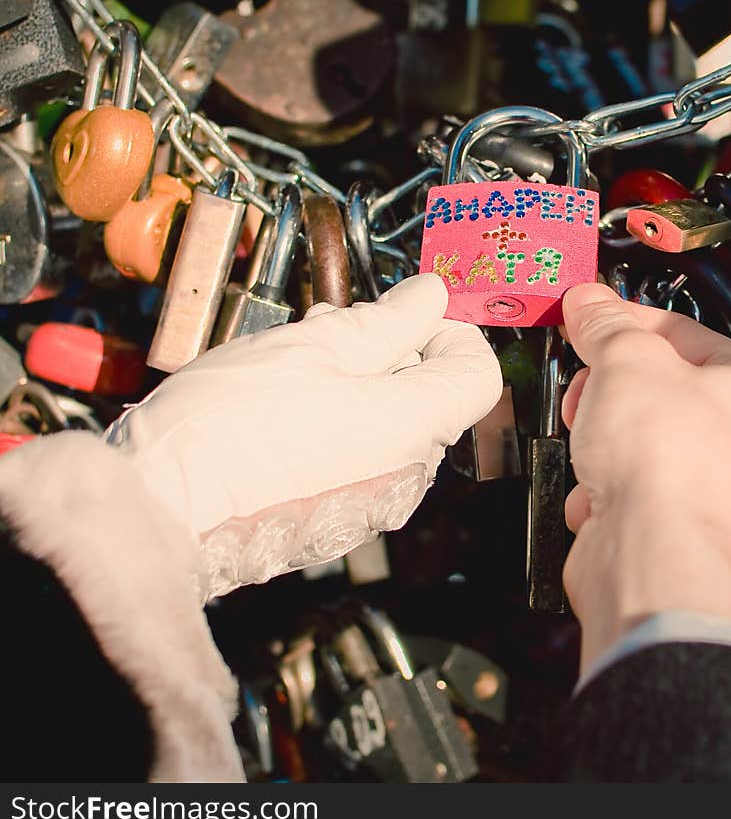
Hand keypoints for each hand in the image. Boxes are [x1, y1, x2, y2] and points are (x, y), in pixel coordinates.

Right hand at [106, 274, 501, 598]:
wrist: (162, 505)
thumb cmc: (230, 423)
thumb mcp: (313, 346)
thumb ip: (387, 322)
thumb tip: (432, 298)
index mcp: (412, 427)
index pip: (479, 376)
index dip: (452, 334)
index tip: (408, 317)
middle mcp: (406, 475)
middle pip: (431, 398)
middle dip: (392, 352)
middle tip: (334, 328)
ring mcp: (373, 504)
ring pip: (391, 426)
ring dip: (360, 384)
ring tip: (299, 361)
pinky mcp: (337, 520)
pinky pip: (362, 460)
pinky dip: (341, 424)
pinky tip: (288, 406)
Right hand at [560, 283, 730, 672]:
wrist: (653, 559)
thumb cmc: (669, 464)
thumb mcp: (628, 363)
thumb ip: (608, 327)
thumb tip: (590, 305)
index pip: (684, 332)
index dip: (626, 321)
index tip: (588, 317)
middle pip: (659, 389)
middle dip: (609, 390)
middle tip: (586, 389)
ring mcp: (715, 491)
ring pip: (639, 441)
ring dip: (601, 441)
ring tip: (591, 445)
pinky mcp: (677, 528)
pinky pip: (629, 489)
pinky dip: (603, 489)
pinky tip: (599, 495)